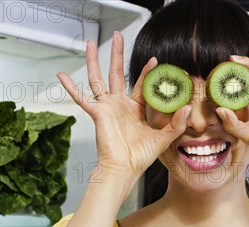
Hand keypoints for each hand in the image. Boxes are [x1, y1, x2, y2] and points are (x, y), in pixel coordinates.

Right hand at [57, 32, 190, 181]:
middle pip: (117, 74)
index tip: (155, 60)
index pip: (142, 85)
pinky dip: (71, 87)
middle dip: (117, 55)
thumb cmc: (141, 157)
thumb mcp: (164, 138)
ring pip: (99, 79)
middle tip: (117, 36)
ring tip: (91, 43)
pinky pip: (82, 98)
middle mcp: (119, 105)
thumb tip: (187, 107)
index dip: (148, 73)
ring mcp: (107, 108)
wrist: (124, 168)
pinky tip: (61, 75)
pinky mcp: (97, 114)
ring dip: (94, 61)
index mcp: (135, 109)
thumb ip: (176, 123)